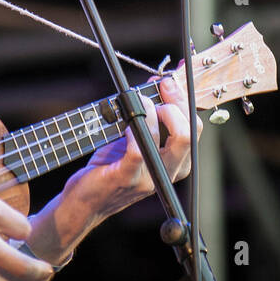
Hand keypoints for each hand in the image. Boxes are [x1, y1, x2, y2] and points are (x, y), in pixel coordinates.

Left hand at [69, 75, 201, 221]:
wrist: (85, 200)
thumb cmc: (109, 165)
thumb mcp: (131, 136)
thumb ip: (146, 114)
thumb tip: (155, 84)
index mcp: (175, 162)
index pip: (194, 127)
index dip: (184, 100)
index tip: (169, 80)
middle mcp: (169, 171)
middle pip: (191, 131)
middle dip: (177, 102)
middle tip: (159, 87)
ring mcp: (151, 177)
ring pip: (176, 139)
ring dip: (156, 111)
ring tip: (139, 102)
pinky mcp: (129, 178)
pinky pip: (141, 150)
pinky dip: (135, 128)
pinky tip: (125, 123)